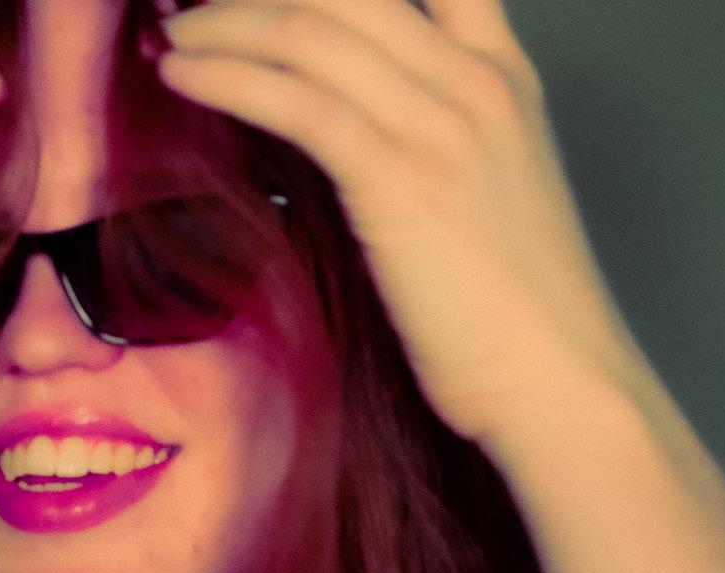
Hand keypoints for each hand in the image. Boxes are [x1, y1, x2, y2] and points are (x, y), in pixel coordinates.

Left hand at [152, 0, 650, 445]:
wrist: (558, 382)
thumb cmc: (510, 314)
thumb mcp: (481, 194)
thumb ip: (422, 140)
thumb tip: (333, 126)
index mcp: (501, 76)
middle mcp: (475, 80)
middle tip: (183, 3)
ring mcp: (441, 125)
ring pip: (308, 31)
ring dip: (219, 24)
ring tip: (165, 36)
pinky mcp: (399, 179)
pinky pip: (296, 100)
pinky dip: (224, 77)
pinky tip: (180, 75)